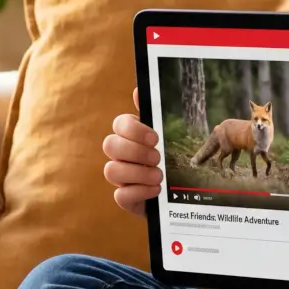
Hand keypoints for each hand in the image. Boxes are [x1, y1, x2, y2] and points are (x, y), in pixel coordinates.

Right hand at [102, 88, 162, 217]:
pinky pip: (120, 196)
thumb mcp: (167, 136)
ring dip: (138, 173)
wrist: (179, 193)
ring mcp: (120, 177)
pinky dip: (139, 192)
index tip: (155, 138)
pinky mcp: (125, 198)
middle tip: (157, 157)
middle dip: (135, 151)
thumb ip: (153, 114)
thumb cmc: (171, 159)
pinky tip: (156, 191)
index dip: (134, 130)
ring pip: (111, 170)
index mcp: (129, 136)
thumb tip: (138, 90)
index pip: (119, 123)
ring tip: (158, 176)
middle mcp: (120, 155)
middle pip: (110, 145)